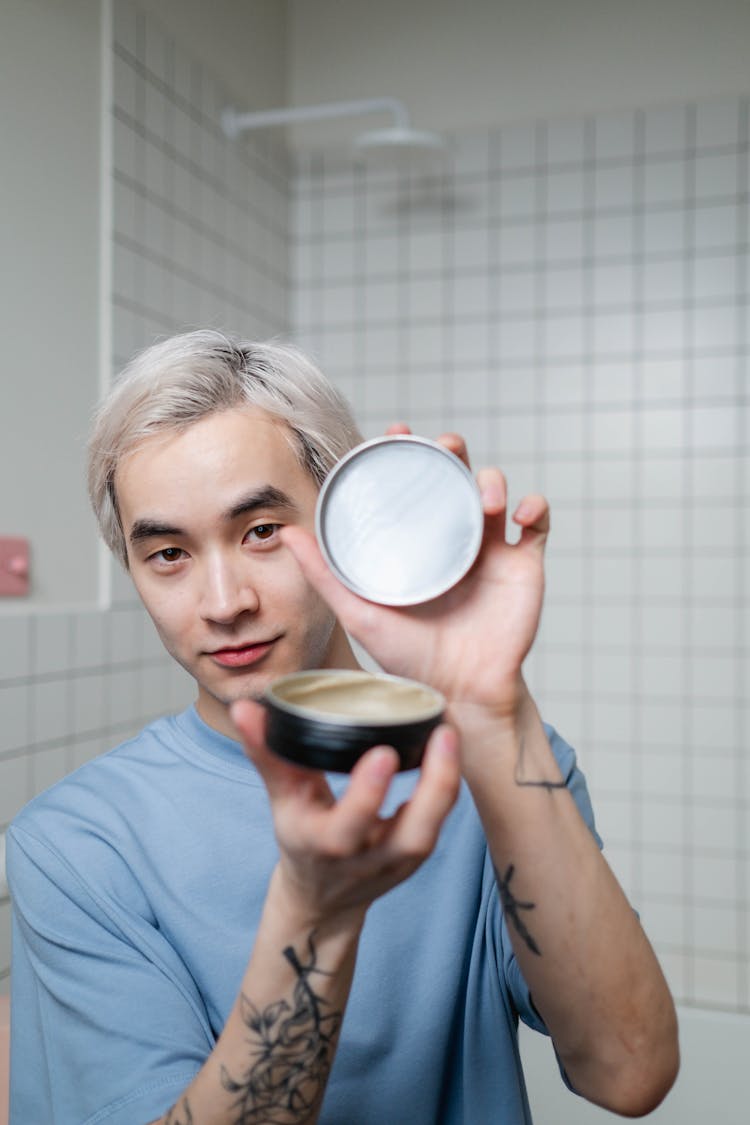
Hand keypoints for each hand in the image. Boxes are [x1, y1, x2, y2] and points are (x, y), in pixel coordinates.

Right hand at [231, 700, 460, 927]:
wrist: (322, 897)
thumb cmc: (302, 836)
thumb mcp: (281, 799)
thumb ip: (267, 752)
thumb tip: (244, 708)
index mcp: (325, 844)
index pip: (348, 826)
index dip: (367, 794)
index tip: (382, 752)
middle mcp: (365, 859)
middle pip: (409, 836)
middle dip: (431, 790)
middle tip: (442, 736)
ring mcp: (396, 863)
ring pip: (432, 831)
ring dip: (447, 785)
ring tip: (450, 736)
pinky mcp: (416, 857)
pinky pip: (440, 823)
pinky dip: (447, 789)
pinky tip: (450, 749)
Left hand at [281, 429, 549, 721]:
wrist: (459, 692)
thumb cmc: (409, 658)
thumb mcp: (360, 612)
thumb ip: (325, 574)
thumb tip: (288, 533)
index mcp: (416, 541)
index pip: (410, 483)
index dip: (406, 451)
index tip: (397, 430)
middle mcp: (451, 537)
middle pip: (455, 475)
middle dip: (451, 450)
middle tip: (443, 445)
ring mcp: (489, 548)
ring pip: (494, 491)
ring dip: (492, 479)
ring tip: (485, 497)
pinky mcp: (523, 564)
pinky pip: (537, 523)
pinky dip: (534, 506)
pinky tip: (519, 513)